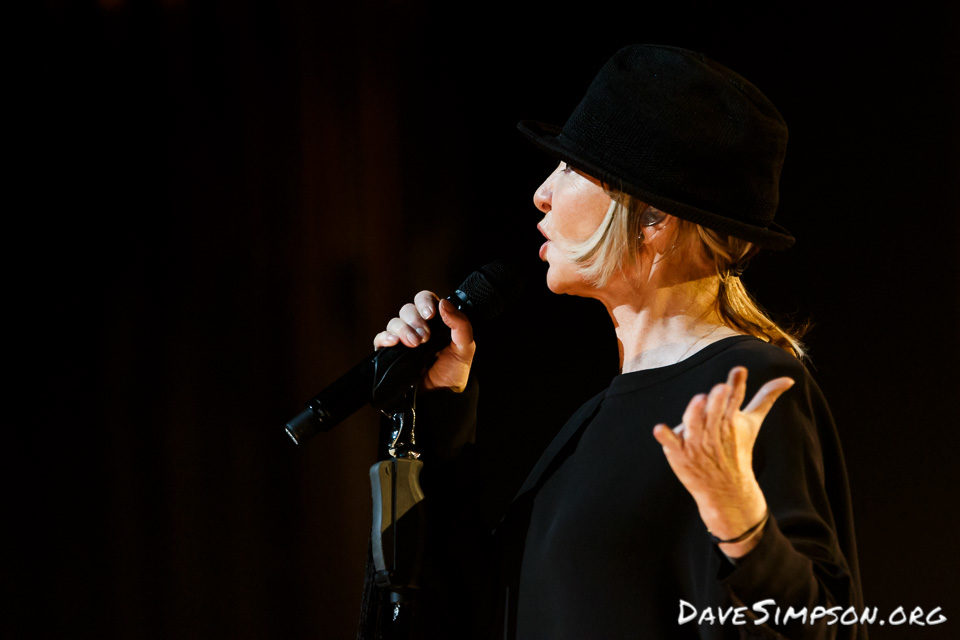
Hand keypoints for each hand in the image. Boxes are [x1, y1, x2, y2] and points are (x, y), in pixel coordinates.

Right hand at [372, 290, 475, 391]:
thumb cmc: (454, 370)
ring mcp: (403, 340)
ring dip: (404, 330)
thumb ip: (460, 324)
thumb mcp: (465, 347)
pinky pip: (381, 338)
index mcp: (435, 321)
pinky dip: (385, 337)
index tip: (430, 314)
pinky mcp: (390, 353)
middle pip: (407, 309)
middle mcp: (417, 327)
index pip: (424, 299)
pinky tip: (394, 343)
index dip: (424, 301)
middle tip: (425, 337)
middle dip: (415, 320)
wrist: (441, 396)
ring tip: (415, 345)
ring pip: (394, 322)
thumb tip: (443, 303)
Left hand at [652, 366, 794, 556]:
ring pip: (694, 424)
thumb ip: (766, 398)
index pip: (735, 398)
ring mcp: (696, 442)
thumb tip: (789, 379)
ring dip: (696, 413)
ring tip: (700, 400)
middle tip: (721, 389)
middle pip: (715, 411)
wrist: (727, 491)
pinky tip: (659, 429)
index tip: (738, 371)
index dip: (736, 384)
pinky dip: (665, 437)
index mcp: (732, 419)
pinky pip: (671, 443)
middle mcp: (714, 430)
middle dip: (718, 400)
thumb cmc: (738, 449)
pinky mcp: (679, 453)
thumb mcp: (752, 423)